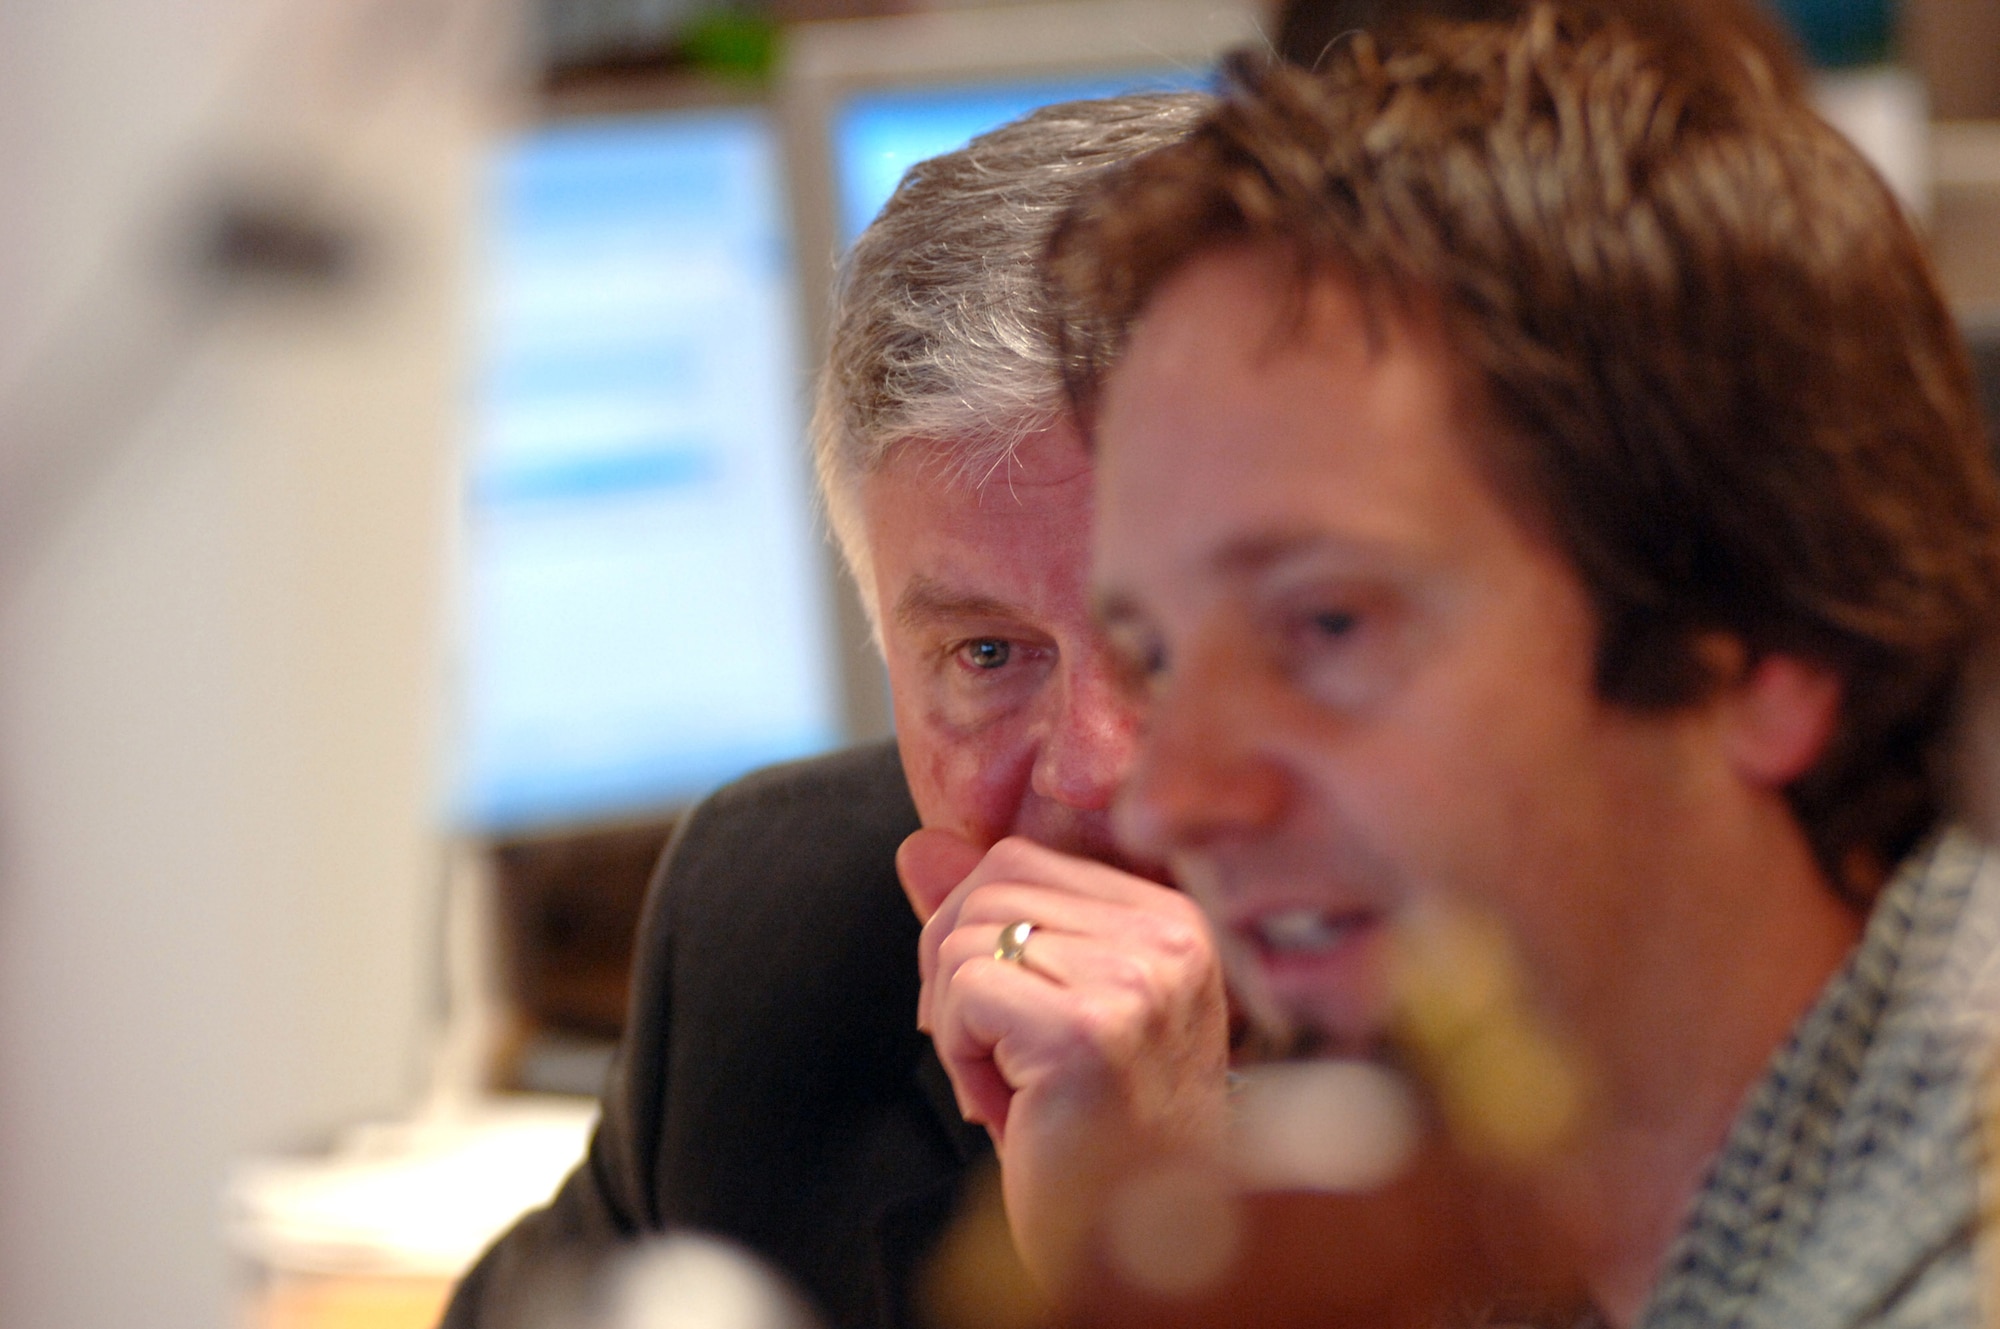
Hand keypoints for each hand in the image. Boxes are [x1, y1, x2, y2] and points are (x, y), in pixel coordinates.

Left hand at [898, 830, 1232, 1291]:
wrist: (1134, 1245)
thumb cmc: (1096, 1136)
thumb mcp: (1047, 1006)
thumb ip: (990, 918)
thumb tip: (917, 845)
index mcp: (1171, 919)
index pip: (1019, 860)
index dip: (972, 933)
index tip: (1000, 1014)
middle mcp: (1168, 937)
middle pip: (986, 888)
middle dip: (955, 973)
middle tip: (994, 1057)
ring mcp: (1135, 981)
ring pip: (966, 940)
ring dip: (960, 1025)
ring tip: (1015, 1086)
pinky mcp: (1087, 1031)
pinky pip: (963, 992)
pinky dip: (960, 1056)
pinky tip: (1010, 1106)